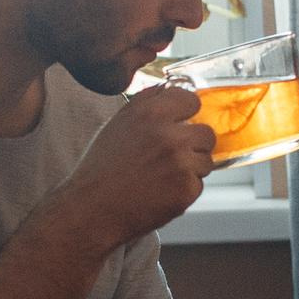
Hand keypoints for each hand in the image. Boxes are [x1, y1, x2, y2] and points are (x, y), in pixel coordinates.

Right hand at [50, 84, 215, 251]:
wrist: (92, 209)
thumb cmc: (101, 168)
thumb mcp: (118, 124)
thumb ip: (147, 102)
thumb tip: (170, 89)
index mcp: (151, 113)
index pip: (191, 100)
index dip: (186, 115)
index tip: (179, 125)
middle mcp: (169, 135)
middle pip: (206, 133)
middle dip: (193, 146)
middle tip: (170, 159)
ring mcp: (180, 163)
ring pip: (206, 161)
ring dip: (191, 169)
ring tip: (162, 177)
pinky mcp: (186, 189)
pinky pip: (198, 185)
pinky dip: (183, 191)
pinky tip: (160, 193)